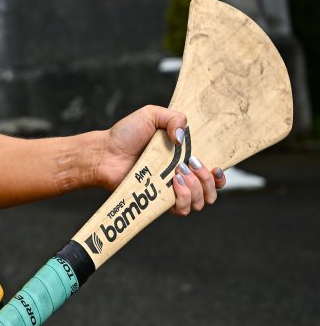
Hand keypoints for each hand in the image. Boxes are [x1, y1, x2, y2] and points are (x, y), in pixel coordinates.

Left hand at [95, 105, 226, 215]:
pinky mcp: (159, 203)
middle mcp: (182, 177)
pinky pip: (182, 210)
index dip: (221, 175)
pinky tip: (173, 183)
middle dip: (208, 179)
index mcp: (185, 158)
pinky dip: (184, 198)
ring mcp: (171, 191)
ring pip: (200, 202)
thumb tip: (184, 138)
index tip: (216, 167)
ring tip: (178, 173)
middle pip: (212, 191)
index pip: (214, 173)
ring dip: (196, 188)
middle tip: (191, 164)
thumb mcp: (152, 115)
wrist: (105, 153)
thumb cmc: (126, 134)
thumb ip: (174, 118)